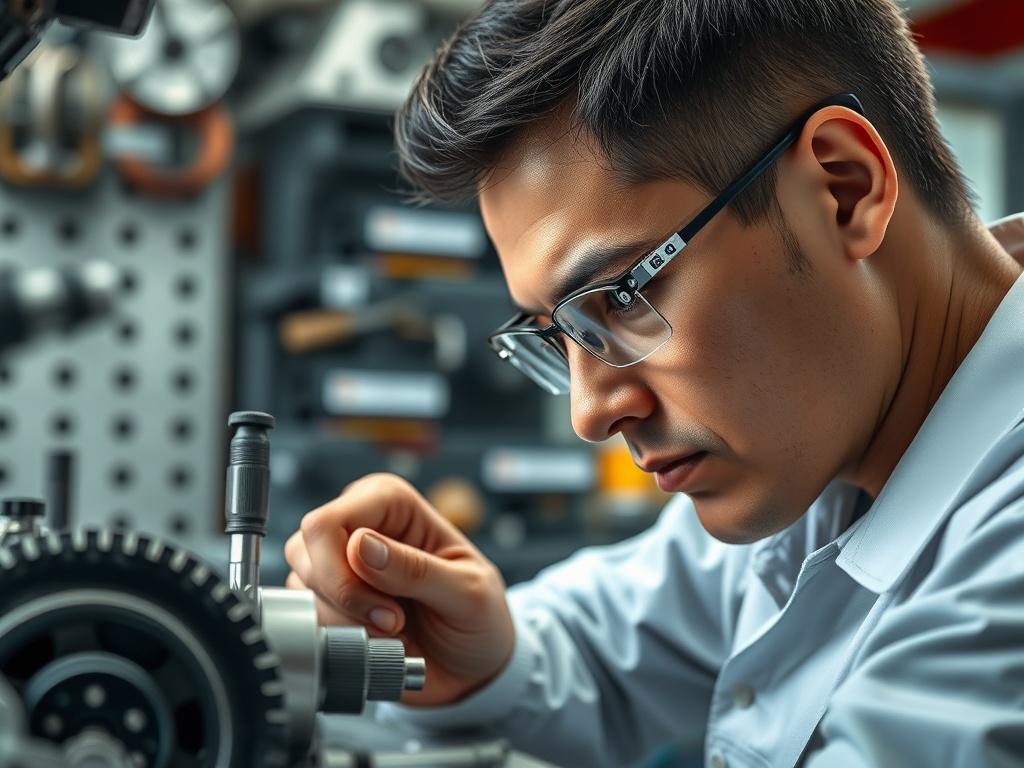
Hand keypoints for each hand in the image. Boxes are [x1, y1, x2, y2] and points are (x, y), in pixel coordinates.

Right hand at [284, 473, 514, 707]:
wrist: (474, 667)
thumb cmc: (479, 617)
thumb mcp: (467, 592)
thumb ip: (416, 569)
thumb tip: (360, 545)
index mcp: (392, 503)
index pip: (329, 521)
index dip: (343, 569)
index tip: (387, 607)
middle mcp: (359, 523)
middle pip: (306, 550)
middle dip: (346, 598)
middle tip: (394, 621)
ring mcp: (340, 561)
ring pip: (302, 585)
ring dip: (347, 620)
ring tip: (394, 629)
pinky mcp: (330, 599)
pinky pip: (307, 616)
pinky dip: (341, 636)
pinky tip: (377, 638)